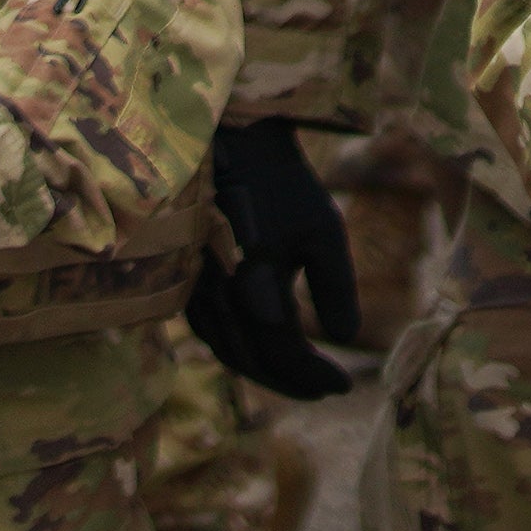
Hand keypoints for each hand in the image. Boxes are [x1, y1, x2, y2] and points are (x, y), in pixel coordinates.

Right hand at [187, 117, 362, 399]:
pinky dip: (239, 348)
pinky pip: (210, 330)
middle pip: (253, 362)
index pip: (285, 355)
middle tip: (324, 388)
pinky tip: (264, 345)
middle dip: (291, 382)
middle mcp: (219, 294)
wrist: (229, 142)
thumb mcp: (324, 231)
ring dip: (263, 370)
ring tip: (299, 374)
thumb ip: (336, 289)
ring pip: (227, 350)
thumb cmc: (282, 184)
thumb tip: (345, 338)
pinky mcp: (184, 278)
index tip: (344, 385)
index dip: (314, 378)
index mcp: (256, 283)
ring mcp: (195, 287)